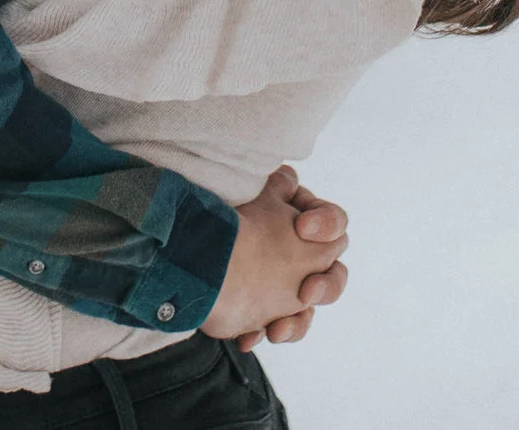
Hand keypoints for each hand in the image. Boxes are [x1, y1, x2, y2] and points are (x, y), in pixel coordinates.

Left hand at [201, 166, 348, 342]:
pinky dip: (263, 333)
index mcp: (302, 222)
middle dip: (327, 286)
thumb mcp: (250, 193)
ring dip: (298, 323)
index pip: (334, 223)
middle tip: (307, 292)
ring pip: (308, 311)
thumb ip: (278, 186)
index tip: (302, 227)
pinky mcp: (264, 311)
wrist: (183, 250)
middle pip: (333, 274)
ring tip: (276, 330)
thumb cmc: (221, 214)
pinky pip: (277, 329)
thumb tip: (288, 181)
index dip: (328, 224)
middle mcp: (299, 256)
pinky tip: (246, 338)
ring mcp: (283, 287)